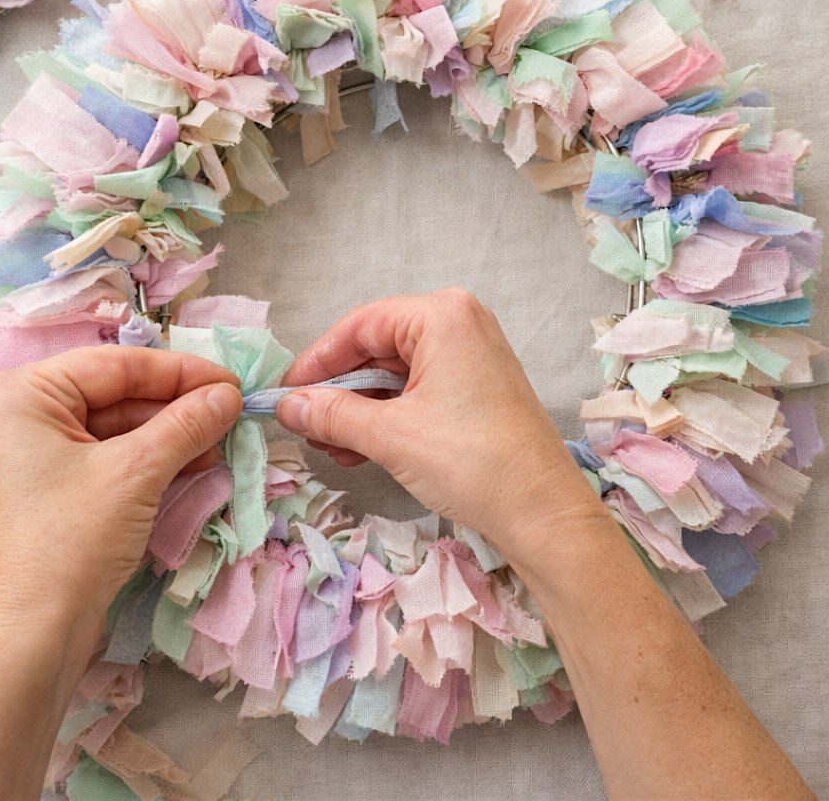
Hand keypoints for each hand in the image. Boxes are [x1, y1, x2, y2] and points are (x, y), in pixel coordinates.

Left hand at [0, 346, 242, 648]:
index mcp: (26, 394)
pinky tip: (198, 463)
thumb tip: (231, 394)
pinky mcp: (55, 490)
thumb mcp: (136, 472)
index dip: (181, 371)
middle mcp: (25, 416)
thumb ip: (186, 423)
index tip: (234, 382)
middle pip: (118, 393)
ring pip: (120, 427)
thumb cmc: (71, 540)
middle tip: (234, 413)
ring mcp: (38, 456)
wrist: (30, 638)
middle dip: (178, 406)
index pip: (117, 365)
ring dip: (172, 435)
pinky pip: (112, 458)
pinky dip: (154, 460)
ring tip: (224, 441)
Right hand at [276, 289, 601, 551]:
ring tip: (329, 447)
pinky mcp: (475, 387)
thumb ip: (332, 414)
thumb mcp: (390, 436)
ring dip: (358, 410)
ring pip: (393, 374)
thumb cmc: (471, 462)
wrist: (544, 513)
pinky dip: (386, 417)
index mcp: (442, 315)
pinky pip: (416, 390)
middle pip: (376, 347)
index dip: (317, 361)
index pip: (359, 325)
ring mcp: (470, 355)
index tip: (284, 394)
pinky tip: (357, 448)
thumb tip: (286, 407)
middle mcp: (459, 323)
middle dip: (338, 391)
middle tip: (305, 426)